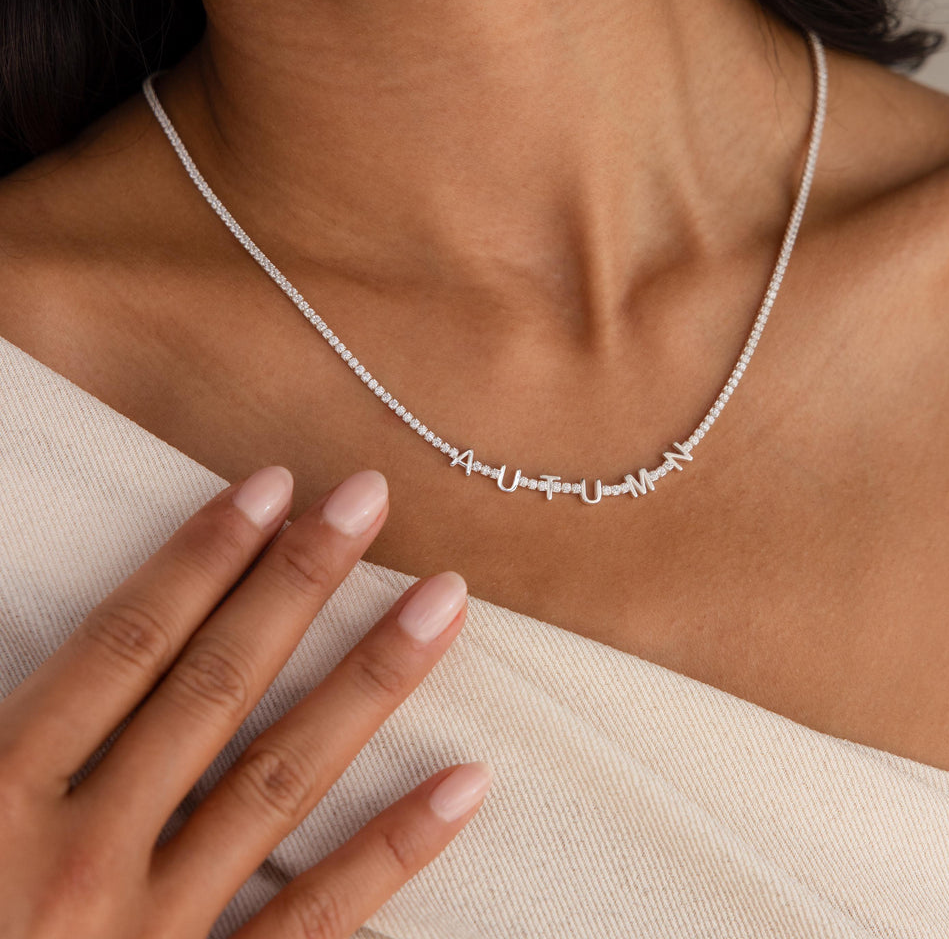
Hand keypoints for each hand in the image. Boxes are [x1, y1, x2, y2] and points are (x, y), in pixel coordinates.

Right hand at [0, 465, 489, 937]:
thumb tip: (48, 659)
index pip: (126, 648)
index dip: (203, 558)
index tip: (273, 487)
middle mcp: (80, 859)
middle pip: (215, 689)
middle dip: (297, 584)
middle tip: (370, 501)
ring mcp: (150, 937)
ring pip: (281, 782)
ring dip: (370, 684)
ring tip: (444, 604)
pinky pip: (316, 924)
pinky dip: (395, 850)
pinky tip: (466, 783)